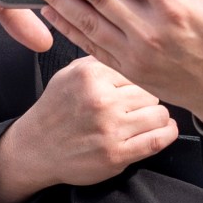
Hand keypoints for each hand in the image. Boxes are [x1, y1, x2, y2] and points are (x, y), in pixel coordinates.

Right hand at [0, 56, 178, 202]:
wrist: (35, 147)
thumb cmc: (55, 110)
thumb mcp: (69, 74)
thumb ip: (99, 59)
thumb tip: (131, 47)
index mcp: (91, 75)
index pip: (137, 67)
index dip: (140, 76)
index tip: (138, 85)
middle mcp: (101, 100)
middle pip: (151, 90)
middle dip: (148, 97)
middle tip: (138, 105)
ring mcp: (110, 129)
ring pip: (159, 113)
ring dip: (158, 116)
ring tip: (148, 118)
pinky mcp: (116, 154)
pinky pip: (158, 139)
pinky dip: (167, 133)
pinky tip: (164, 129)